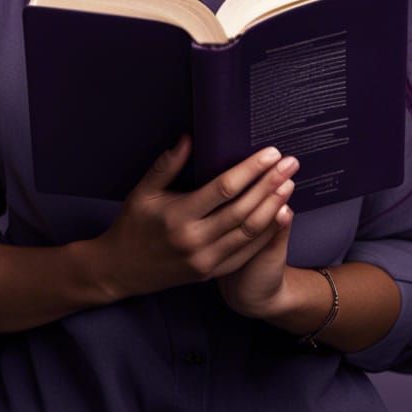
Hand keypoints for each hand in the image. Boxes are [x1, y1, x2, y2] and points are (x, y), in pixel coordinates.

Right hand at [97, 136, 299, 299]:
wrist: (121, 270)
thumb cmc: (132, 225)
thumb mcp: (143, 191)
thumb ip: (166, 165)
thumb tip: (188, 137)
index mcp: (179, 216)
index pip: (224, 189)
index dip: (251, 170)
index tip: (271, 153)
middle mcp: (195, 240)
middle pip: (243, 210)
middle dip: (270, 184)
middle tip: (291, 164)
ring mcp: (205, 261)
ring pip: (249, 233)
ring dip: (273, 207)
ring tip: (289, 185)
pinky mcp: (211, 273)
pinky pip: (245, 254)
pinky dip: (265, 234)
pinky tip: (279, 216)